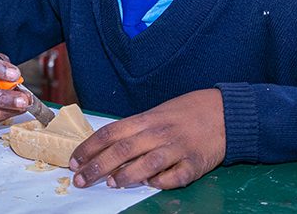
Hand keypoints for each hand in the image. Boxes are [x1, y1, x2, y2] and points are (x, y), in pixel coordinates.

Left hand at [69, 89, 225, 189]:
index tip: (74, 161)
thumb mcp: (156, 115)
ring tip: (110, 184)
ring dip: (126, 175)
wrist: (223, 112)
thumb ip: (134, 131)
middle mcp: (159, 132)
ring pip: (147, 163)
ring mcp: (177, 147)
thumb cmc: (185, 114)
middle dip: (98, 166)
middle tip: (80, 180)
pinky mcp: (195, 162)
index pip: (110, 132)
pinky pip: (175, 176)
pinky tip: (150, 185)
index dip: (89, 147)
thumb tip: (107, 151)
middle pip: (123, 149)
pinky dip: (162, 181)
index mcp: (146, 119)